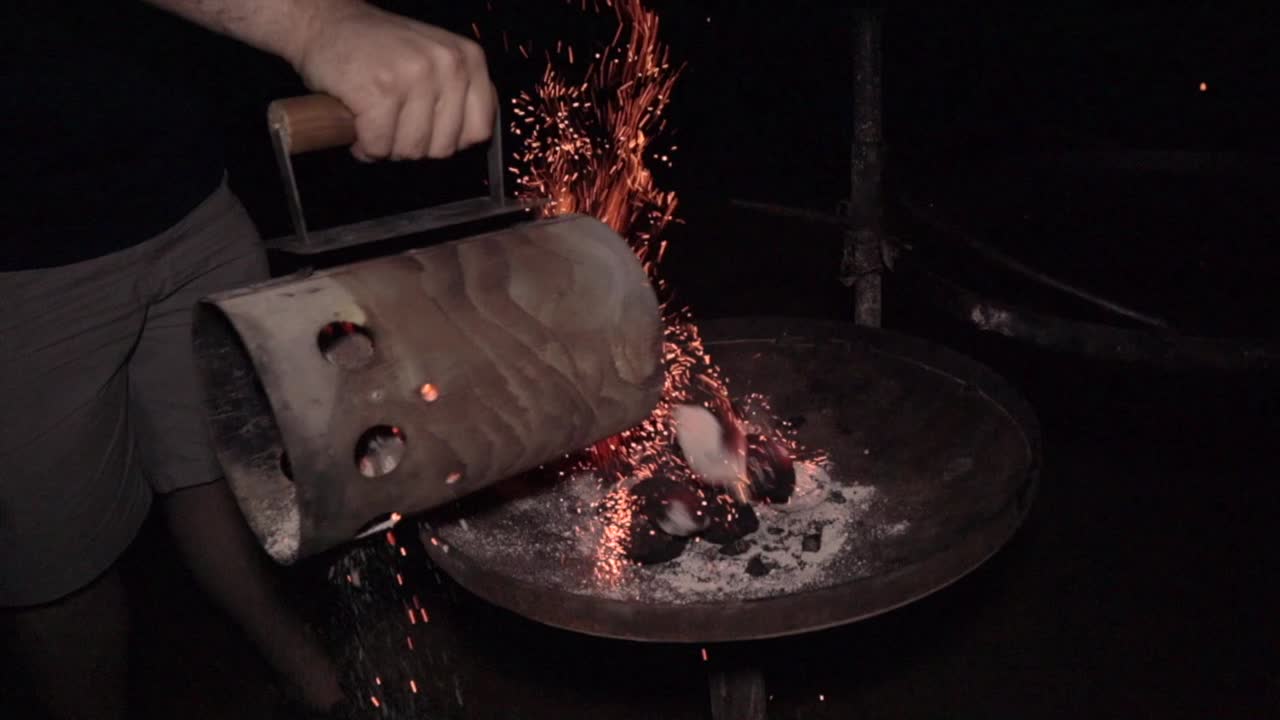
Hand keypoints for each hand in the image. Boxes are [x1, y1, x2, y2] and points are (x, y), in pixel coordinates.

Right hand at [292, 2, 495, 160]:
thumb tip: (475, 139)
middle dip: (413, 146)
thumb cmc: (378, 49)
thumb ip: (460, 94)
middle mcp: (449, 64)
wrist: (324, 23)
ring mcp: (416, 75)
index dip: (448, 141)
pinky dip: (364, 145)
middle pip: (443, 148)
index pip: (479, 131)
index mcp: (469, 58)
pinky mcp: (381, 90)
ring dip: (386, 146)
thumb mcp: (435, 59)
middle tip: (392, 124)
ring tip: (374, 121)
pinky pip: (379, 146)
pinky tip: (357, 122)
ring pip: (411, 150)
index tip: (425, 129)